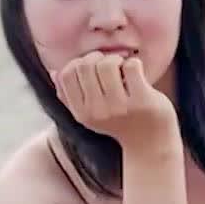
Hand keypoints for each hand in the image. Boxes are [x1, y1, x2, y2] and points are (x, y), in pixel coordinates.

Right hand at [52, 53, 175, 154]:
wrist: (150, 145)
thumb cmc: (120, 123)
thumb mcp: (90, 114)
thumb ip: (70, 96)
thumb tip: (54, 72)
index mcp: (81, 113)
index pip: (67, 74)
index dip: (78, 62)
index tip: (92, 68)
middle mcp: (97, 112)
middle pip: (86, 65)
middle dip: (99, 58)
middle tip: (110, 66)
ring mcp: (120, 107)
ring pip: (108, 64)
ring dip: (116, 60)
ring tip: (122, 69)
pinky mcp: (142, 101)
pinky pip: (131, 66)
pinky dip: (134, 64)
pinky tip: (137, 74)